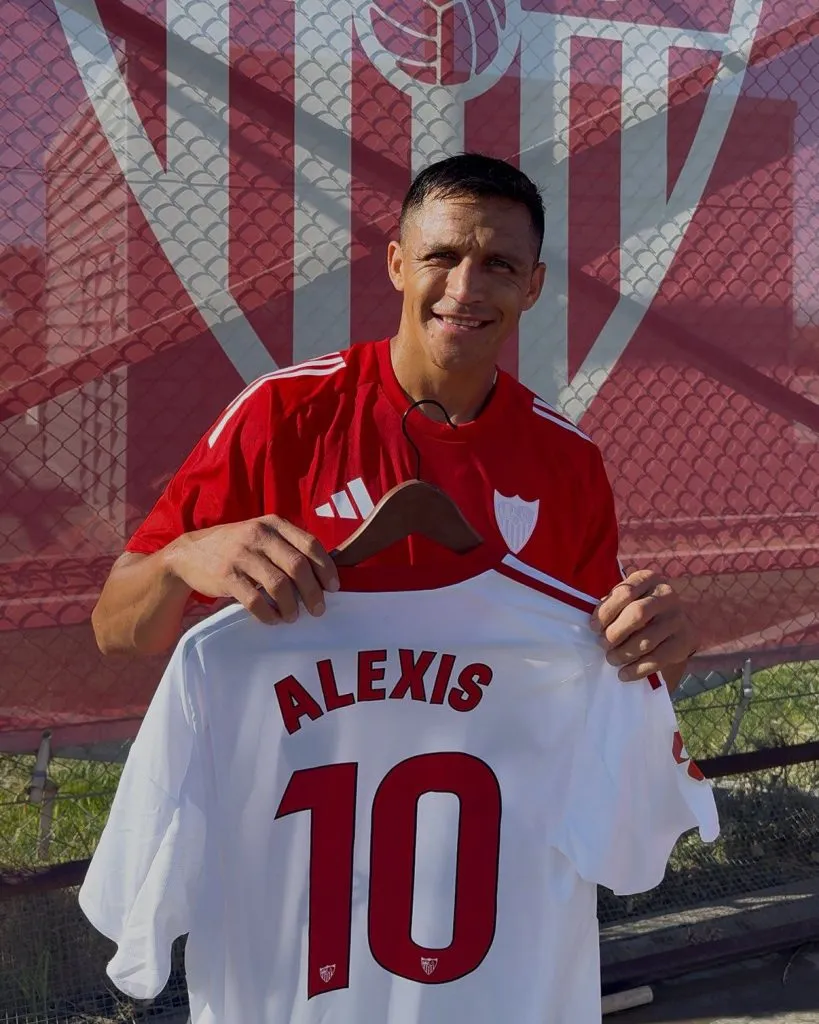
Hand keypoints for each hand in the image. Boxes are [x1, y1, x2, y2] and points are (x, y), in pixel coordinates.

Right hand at [166, 515, 338, 624]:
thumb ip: (287, 546)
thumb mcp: (260, 534)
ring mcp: (242, 555)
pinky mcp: (226, 576)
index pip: (310, 544)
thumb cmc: (235, 546)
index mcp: (273, 524)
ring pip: (279, 585)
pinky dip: (268, 614)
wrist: (189, 554)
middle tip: (318, 609)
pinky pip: (255, 600)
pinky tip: (272, 619)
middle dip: (313, 592)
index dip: (326, 567)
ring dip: (291, 606)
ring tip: (293, 617)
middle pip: (298, 566)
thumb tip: (321, 573)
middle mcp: (259, 535)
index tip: (334, 587)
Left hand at [590, 571, 696, 689]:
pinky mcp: (685, 641)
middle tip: (603, 645)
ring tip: (611, 659)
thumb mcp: (628, 599)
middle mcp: (666, 595)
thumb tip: (596, 625)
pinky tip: (624, 674)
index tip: (594, 628)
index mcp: (648, 579)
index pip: (625, 593)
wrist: (675, 623)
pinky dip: (638, 669)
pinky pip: (658, 659)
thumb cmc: (641, 609)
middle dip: (615, 633)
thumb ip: (612, 605)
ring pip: (647, 640)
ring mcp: (678, 618)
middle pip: (637, 614)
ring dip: (624, 653)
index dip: (606, 612)